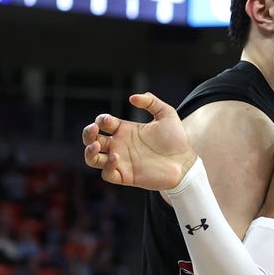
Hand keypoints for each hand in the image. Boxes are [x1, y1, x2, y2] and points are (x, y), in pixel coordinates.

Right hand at [82, 92, 198, 190]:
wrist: (186, 162)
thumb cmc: (177, 139)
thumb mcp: (166, 114)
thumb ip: (151, 102)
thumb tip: (132, 97)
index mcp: (125, 130)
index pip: (103, 124)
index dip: (101, 120)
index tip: (108, 120)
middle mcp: (120, 145)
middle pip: (92, 140)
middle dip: (88, 133)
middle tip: (94, 130)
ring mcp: (122, 161)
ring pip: (93, 159)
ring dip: (89, 151)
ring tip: (96, 145)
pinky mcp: (126, 176)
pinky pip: (107, 174)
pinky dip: (106, 166)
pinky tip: (116, 158)